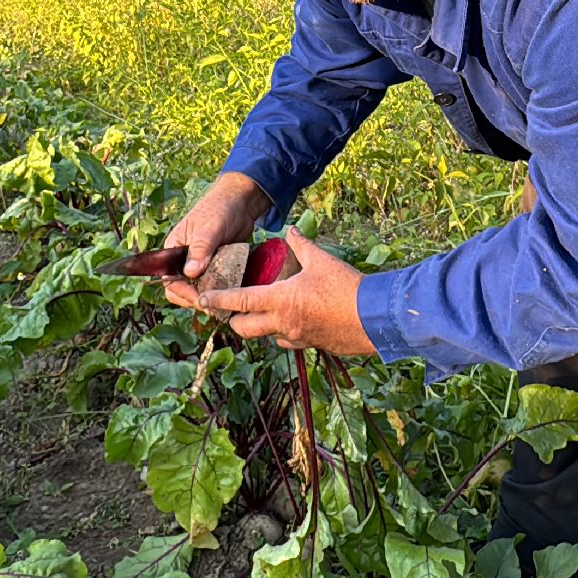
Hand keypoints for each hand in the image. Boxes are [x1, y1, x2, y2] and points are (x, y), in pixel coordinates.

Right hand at [161, 172, 270, 310]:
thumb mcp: (210, 228)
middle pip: (181, 290)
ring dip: (208, 298)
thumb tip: (190, 273)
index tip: (200, 299)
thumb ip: (200, 248)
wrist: (241, 202)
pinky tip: (230, 296)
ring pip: (198, 290)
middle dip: (194, 300)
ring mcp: (200, 264)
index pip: (169, 280)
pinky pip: (213, 284)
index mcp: (174, 249)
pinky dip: (220, 291)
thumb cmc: (220, 208)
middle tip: (213, 306)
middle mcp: (184, 260)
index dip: (183, 293)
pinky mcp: (215, 266)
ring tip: (222, 304)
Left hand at [199, 228, 376, 355]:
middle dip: (234, 319)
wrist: (374, 317)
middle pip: (244, 328)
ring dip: (260, 326)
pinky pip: (288, 341)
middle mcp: (283, 323)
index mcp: (280, 301)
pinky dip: (283, 332)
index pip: (240, 302)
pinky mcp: (312, 346)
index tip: (202, 299)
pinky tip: (292, 320)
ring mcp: (297, 338)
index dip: (219, 300)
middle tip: (232, 308)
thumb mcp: (321, 260)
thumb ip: (301, 245)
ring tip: (264, 311)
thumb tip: (291, 231)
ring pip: (266, 336)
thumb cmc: (346, 287)